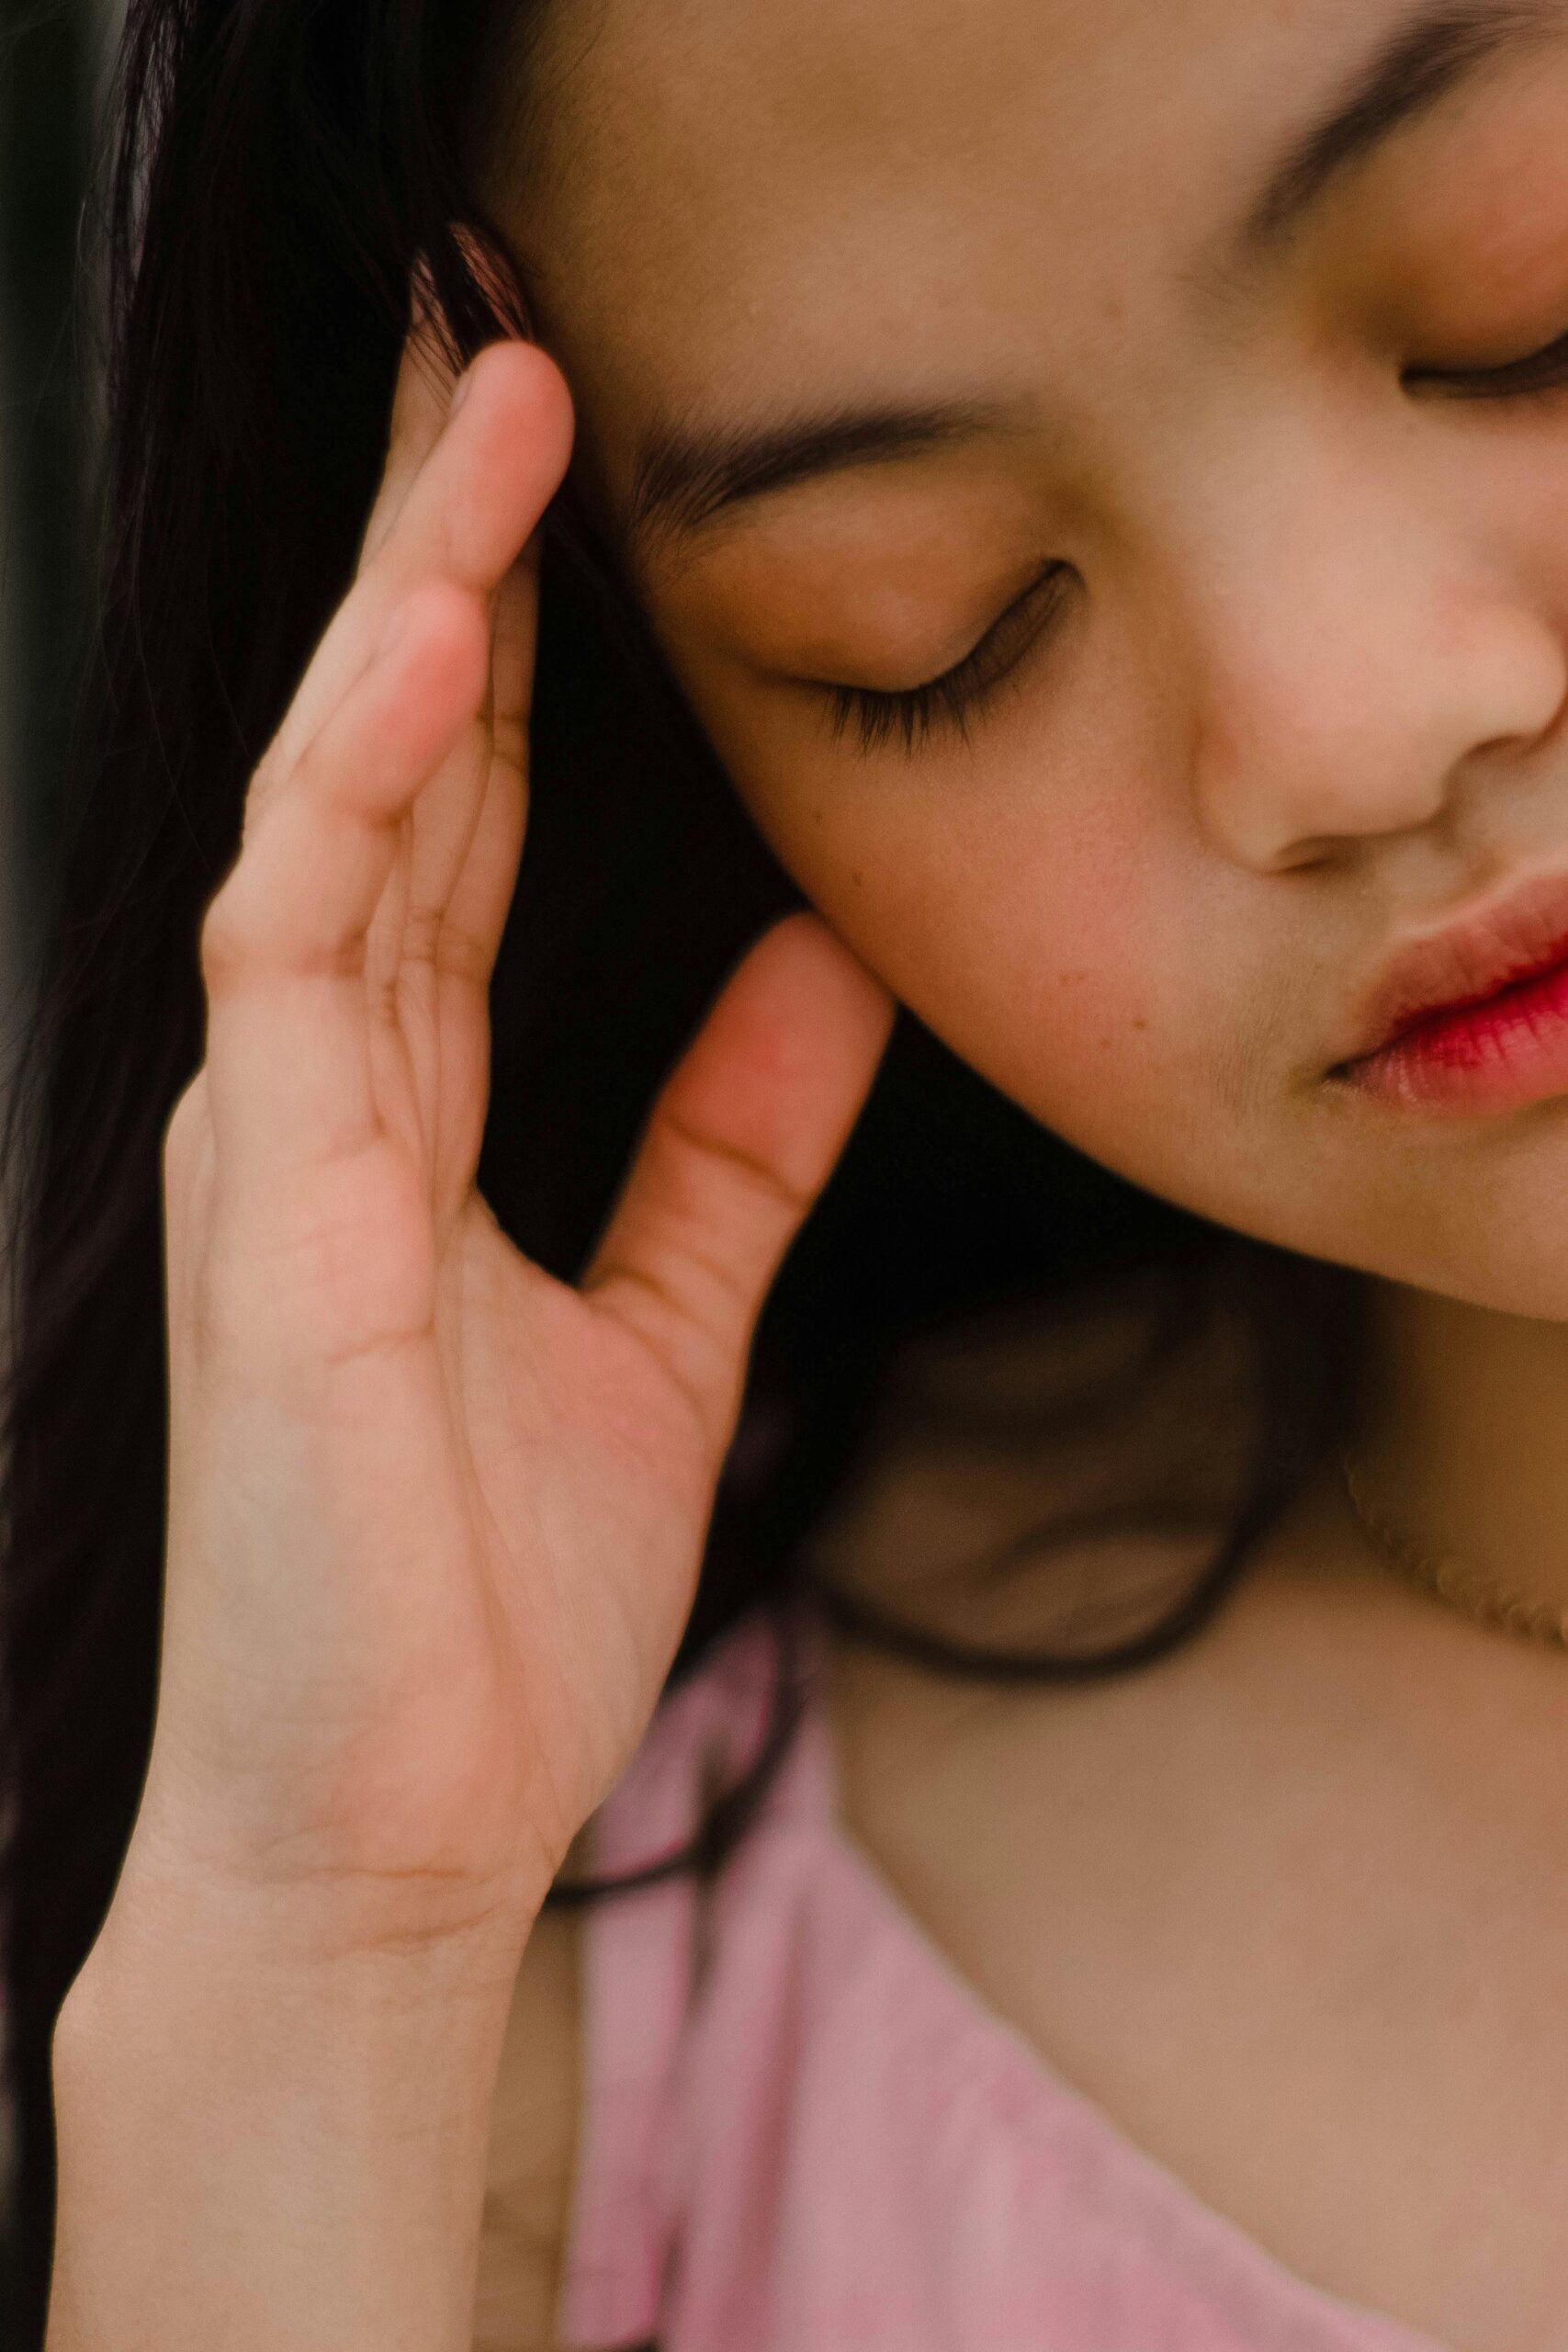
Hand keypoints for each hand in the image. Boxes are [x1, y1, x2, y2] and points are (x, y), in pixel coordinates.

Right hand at [138, 330, 892, 1962]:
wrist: (397, 1826)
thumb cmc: (490, 1601)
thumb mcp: (661, 1325)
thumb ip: (729, 1144)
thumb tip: (823, 965)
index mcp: (402, 1119)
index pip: (447, 835)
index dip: (504, 663)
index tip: (572, 498)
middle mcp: (322, 1097)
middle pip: (383, 780)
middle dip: (446, 567)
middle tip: (516, 368)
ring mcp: (278, 1143)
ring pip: (325, 814)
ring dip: (400, 616)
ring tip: (486, 427)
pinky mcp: (269, 1210)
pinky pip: (295, 951)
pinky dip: (351, 792)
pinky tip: (415, 655)